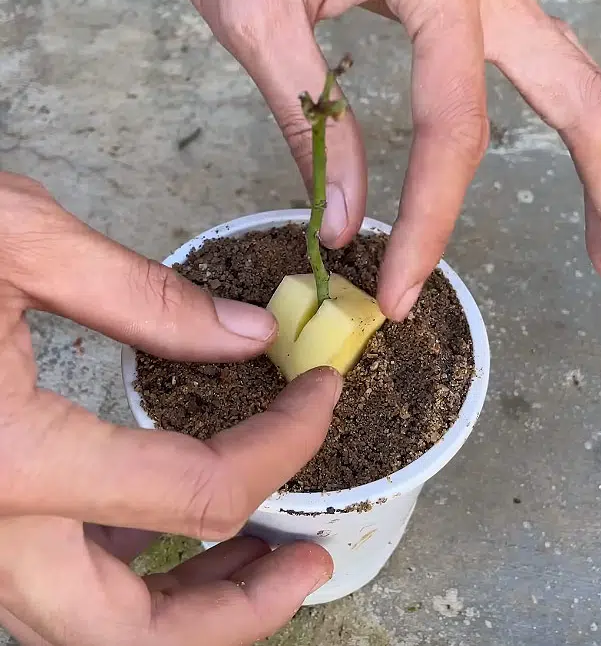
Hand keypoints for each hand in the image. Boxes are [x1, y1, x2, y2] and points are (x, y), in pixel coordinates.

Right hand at [0, 172, 340, 644]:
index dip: (285, 446)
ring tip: (258, 562)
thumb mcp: (18, 240)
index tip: (323, 393)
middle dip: (237, 608)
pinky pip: (50, 584)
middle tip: (308, 562)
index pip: (196, 492)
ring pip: (85, 628)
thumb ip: (144, 297)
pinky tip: (168, 537)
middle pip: (131, 628)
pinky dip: (123, 579)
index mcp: (3, 457)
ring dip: (183, 611)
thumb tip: (249, 333)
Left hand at [172, 0, 600, 318]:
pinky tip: (561, 163)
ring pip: (571, 78)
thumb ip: (307, 117)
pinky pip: (531, 65)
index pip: (450, 126)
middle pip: (576, 93)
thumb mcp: (254, 11)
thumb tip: (344, 221)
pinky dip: (554, 124)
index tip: (398, 293)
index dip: (428, 221)